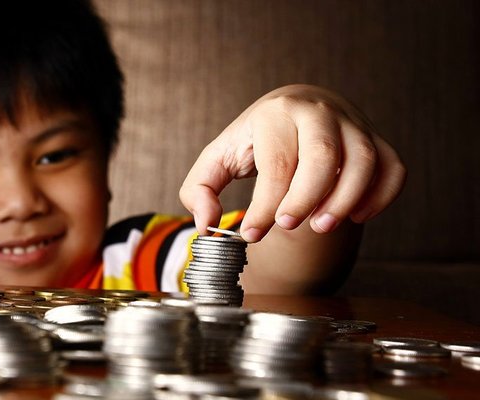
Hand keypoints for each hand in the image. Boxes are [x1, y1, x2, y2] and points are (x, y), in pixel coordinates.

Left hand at [179, 84, 405, 242]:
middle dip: (306, 198)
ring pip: (364, 160)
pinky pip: (393, 168)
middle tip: (287, 225)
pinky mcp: (377, 138)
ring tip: (320, 226)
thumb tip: (206, 224)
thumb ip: (200, 190)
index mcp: (275, 113)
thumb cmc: (254, 140)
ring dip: (345, 199)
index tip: (252, 233)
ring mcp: (353, 123)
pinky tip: (355, 216)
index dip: (264, 206)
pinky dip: (381, 196)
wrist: (294, 108)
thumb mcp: (218, 158)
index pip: (276, 164)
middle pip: (322, 156)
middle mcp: (317, 111)